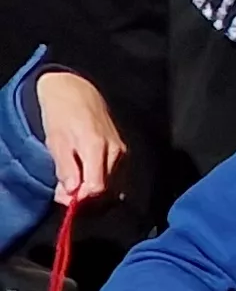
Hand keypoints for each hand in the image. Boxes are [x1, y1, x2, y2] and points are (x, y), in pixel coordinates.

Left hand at [29, 68, 120, 205]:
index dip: (81, 198)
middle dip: (85, 197)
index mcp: (97, 148)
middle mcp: (116, 152)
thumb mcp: (56, 142)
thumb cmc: (62, 114)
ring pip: (112, 185)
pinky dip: (100, 182)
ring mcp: (123, 152)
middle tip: (63, 193)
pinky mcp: (123, 152)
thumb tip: (71, 193)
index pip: (97, 187)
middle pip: (106, 189)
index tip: (65, 198)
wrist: (76, 92)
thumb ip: (65, 169)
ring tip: (71, 184)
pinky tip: (84, 177)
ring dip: (92, 191)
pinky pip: (115, 176)